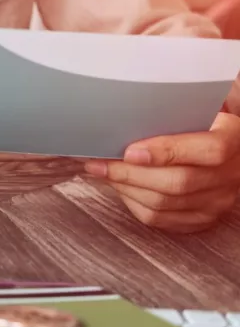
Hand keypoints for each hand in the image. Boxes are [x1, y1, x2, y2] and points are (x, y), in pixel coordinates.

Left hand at [83, 112, 239, 232]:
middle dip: (129, 174)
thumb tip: (134, 107)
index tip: (129, 151)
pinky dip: (133, 203)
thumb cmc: (207, 120)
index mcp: (235, 139)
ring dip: (126, 189)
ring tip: (103, 173)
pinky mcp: (202, 218)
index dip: (166, 151)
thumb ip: (178, 107)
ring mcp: (218, 201)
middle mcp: (231, 175)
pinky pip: (161, 219)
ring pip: (164, 204)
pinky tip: (120, 188)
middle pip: (178, 182)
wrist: (230, 150)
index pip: (208, 150)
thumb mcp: (201, 106)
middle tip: (99, 164)